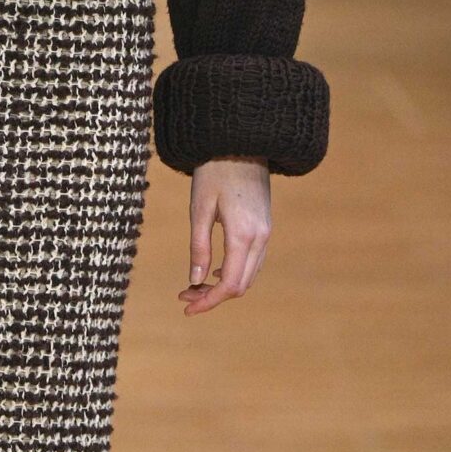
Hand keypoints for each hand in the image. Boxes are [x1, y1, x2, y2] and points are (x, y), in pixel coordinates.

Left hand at [179, 157, 270, 313]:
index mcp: (243, 235)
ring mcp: (266, 232)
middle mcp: (260, 237)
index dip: (208, 301)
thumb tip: (195, 281)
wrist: (240, 143)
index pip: (229, 284)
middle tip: (184, 295)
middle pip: (241, 285)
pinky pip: (252, 261)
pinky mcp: (265, 226)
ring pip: (248, 275)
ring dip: (222, 285)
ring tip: (194, 285)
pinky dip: (233, 272)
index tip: (186, 308)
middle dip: (212, 296)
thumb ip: (198, 247)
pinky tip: (213, 270)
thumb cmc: (214, 172)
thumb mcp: (199, 209)